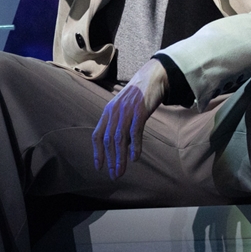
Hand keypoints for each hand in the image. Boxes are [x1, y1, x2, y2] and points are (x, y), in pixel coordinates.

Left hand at [92, 58, 169, 179]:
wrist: (153, 76)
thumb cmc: (139, 95)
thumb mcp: (125, 109)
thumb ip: (121, 124)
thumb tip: (122, 146)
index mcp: (108, 112)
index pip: (97, 135)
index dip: (97, 152)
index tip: (99, 167)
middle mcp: (114, 112)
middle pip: (109, 140)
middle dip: (110, 160)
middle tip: (114, 175)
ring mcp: (127, 111)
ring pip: (120, 138)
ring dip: (120, 158)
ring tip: (121, 172)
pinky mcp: (140, 110)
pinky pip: (135, 131)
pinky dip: (135, 146)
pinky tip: (135, 158)